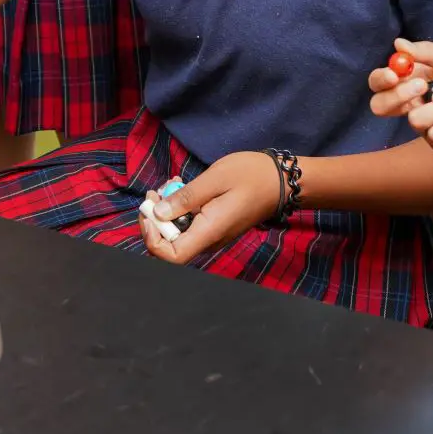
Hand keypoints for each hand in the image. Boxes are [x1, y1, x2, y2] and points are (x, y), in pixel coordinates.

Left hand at [141, 150, 282, 264]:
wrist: (282, 181)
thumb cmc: (251, 175)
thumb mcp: (215, 179)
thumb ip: (185, 198)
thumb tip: (157, 213)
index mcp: (209, 231)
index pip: (171, 257)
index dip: (152, 240)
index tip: (149, 212)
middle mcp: (209, 239)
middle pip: (170, 246)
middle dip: (156, 219)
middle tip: (155, 191)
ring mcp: (213, 234)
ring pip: (178, 234)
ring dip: (167, 211)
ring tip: (169, 184)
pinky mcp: (215, 226)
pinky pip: (189, 225)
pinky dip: (179, 208)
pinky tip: (181, 187)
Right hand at [368, 38, 432, 154]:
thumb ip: (429, 52)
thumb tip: (398, 44)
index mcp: (412, 78)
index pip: (381, 80)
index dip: (381, 79)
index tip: (393, 74)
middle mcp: (413, 102)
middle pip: (380, 105)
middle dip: (397, 96)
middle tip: (422, 86)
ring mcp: (426, 123)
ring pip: (413, 120)